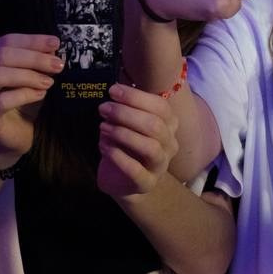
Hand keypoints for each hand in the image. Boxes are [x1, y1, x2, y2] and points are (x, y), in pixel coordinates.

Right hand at [0, 34, 61, 166]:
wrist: (9, 139)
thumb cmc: (20, 104)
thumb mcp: (32, 79)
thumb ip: (38, 63)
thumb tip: (53, 47)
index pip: (5, 41)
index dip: (31, 41)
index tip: (55, 43)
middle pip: (0, 55)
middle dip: (33, 58)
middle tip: (57, 65)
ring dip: (28, 76)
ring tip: (48, 82)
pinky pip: (0, 101)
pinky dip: (24, 95)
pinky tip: (41, 95)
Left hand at [96, 83, 180, 199]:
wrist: (124, 180)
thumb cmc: (126, 145)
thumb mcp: (128, 123)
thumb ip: (127, 108)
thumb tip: (115, 91)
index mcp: (169, 125)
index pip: (161, 106)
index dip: (136, 97)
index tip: (112, 91)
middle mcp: (170, 144)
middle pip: (155, 125)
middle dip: (126, 114)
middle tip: (103, 109)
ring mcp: (161, 165)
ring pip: (150, 147)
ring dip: (123, 134)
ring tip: (102, 127)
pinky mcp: (146, 183)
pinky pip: (136, 170)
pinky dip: (118, 156)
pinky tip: (104, 146)